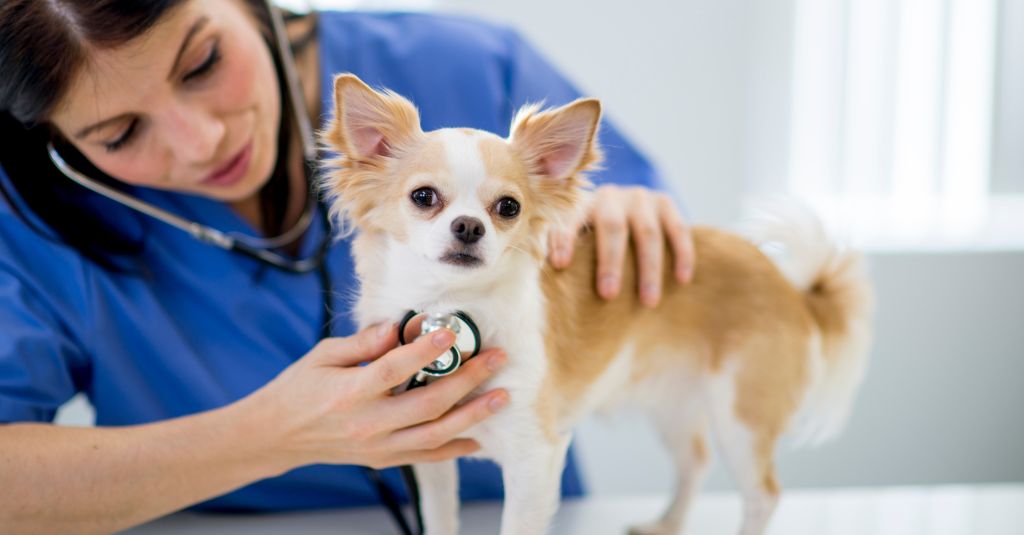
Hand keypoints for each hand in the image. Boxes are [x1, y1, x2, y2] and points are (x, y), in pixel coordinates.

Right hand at [241, 322, 508, 470]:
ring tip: (501, 397)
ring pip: (435, 434)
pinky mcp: (383, 459)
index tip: (452, 332)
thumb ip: (363, 342)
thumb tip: (398, 326)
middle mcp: (368, 423)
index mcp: (350, 391)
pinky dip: (454, 449)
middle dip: (467, 380)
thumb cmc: (300, 388)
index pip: (395, 369)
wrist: (276, 435)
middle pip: (427, 403)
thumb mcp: (323, 355)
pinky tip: (479, 437)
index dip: (426, 350)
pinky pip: (425, 456)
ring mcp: (377, 446)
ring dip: (473, 415)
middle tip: (495, 359)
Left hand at [548, 185, 694, 306]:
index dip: (565, 239)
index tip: (560, 265)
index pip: (571, 219)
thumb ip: (564, 254)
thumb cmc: (593, 243)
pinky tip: (682, 280)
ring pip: (647, 233)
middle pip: (612, 227)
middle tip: (608, 295)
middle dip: (610, 262)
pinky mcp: (666, 203)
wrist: (628, 215)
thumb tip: (544, 285)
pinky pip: (678, 229)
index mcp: (582, 204)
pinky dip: (682, 254)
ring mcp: (641, 197)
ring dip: (648, 269)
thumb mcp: (578, 244)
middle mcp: (611, 196)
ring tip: (648, 302)